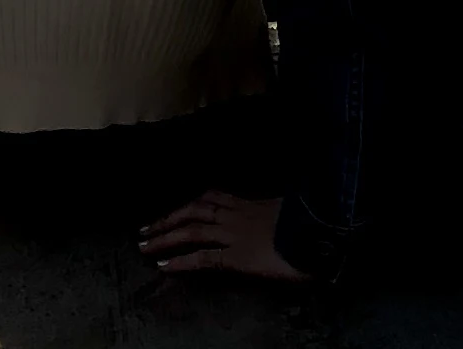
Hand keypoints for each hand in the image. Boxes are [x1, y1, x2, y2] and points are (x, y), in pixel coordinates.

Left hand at [140, 192, 307, 281]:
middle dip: (166, 218)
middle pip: (193, 210)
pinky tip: (164, 266)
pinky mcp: (238, 257)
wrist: (319, 234)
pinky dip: (182, 260)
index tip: (170, 209)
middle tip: (142, 229)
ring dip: (165, 236)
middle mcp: (236, 213)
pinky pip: (204, 258)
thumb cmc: (306, 224)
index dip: (186, 203)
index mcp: (247, 202)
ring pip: (192, 230)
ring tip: (144, 245)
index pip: (210, 197)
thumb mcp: (284, 210)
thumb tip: (267, 214)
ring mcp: (235, 234)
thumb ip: (270, 211)